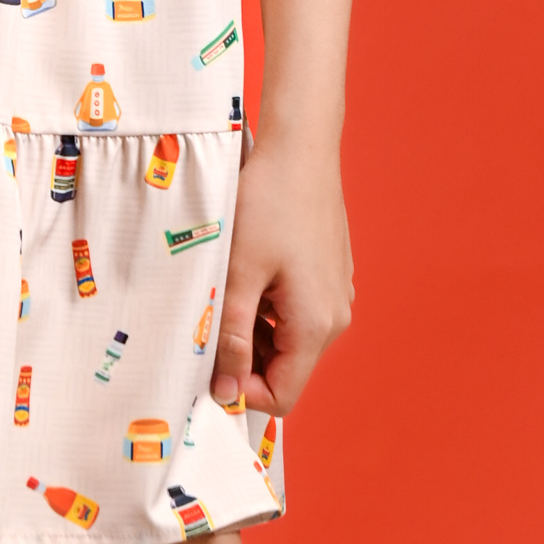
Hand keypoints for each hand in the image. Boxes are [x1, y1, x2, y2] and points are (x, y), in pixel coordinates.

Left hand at [211, 139, 353, 414]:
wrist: (300, 148)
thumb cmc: (268, 204)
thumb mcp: (239, 272)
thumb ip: (231, 336)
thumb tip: (226, 391)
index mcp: (315, 325)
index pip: (281, 395)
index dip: (241, 389)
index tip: (207, 364)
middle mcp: (335, 316)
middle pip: (285, 367)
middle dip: (243, 354)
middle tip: (211, 317)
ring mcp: (335, 294)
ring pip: (288, 337)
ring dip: (254, 326)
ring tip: (229, 284)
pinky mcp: (330, 274)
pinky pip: (297, 310)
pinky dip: (269, 304)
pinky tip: (250, 268)